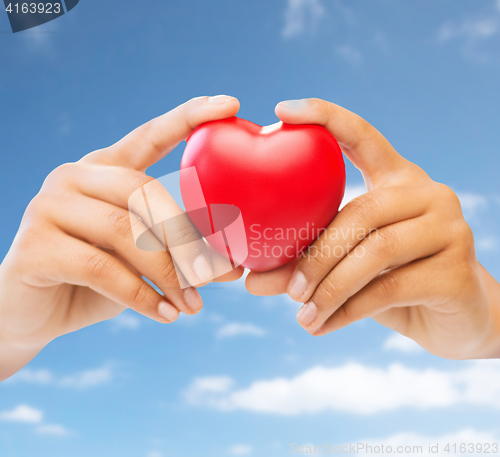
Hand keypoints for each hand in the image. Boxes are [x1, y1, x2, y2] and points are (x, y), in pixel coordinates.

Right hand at [0, 95, 243, 379]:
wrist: (35, 312)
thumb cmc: (98, 279)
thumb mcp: (142, 260)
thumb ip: (179, 255)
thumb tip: (233, 268)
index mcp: (105, 169)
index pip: (149, 135)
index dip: (188, 118)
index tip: (230, 104)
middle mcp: (75, 176)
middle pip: (144, 191)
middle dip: (186, 237)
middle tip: (215, 274)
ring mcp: (49, 206)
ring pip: (125, 231)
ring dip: (168, 273)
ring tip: (193, 305)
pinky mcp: (36, 246)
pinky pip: (102, 268)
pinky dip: (141, 295)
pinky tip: (165, 315)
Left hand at [246, 98, 499, 359]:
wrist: (458, 318)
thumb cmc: (394, 282)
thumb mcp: (347, 267)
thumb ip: (303, 266)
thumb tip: (249, 280)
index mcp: (398, 179)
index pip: (363, 135)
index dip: (325, 116)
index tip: (282, 110)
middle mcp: (428, 194)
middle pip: (360, 211)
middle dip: (316, 255)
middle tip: (288, 288)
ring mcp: (449, 228)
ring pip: (374, 252)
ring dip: (329, 288)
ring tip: (302, 315)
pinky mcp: (457, 270)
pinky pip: (389, 289)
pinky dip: (347, 311)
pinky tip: (322, 326)